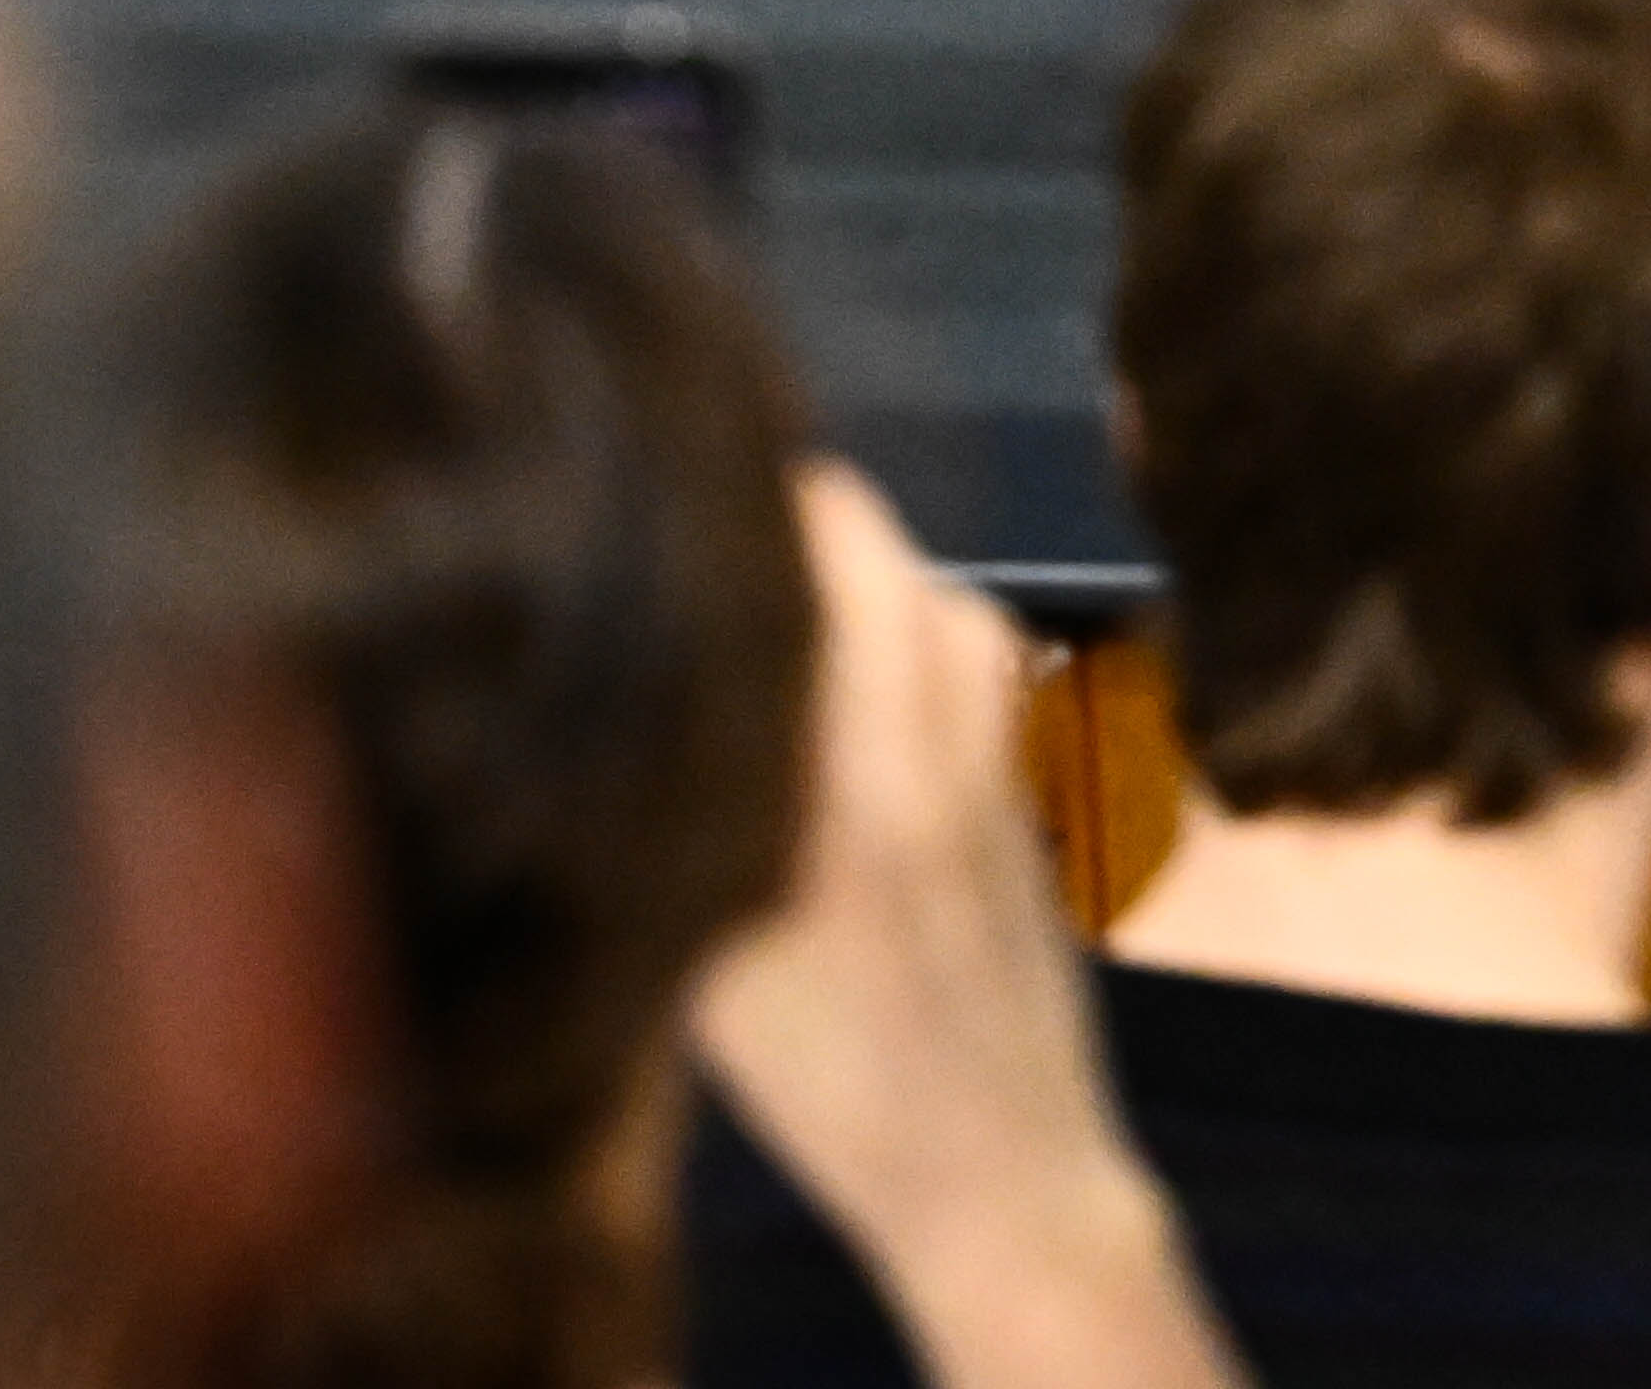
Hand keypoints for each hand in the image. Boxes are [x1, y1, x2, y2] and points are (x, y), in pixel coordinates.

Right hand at [687, 470, 1220, 1388]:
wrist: (1003, 1175)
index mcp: (865, 786)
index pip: (838, 580)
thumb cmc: (840, 1091)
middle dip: (827, 528)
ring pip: (962, 618)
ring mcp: (1001, 775)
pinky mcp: (1030, 806)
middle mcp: (945, 756)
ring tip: (804, 588)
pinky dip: (932, 644)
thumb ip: (690, 836)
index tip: (702, 476)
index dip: (775, 510)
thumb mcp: (721, 977)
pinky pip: (988, 678)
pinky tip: (871, 679)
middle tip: (740, 518)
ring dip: (889, 582)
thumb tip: (621, 721)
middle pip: (903, 575)